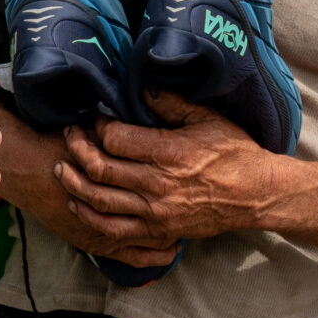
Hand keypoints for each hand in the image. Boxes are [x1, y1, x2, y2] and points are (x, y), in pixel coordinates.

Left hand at [54, 94, 279, 247]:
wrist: (256, 195)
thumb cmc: (234, 152)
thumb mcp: (206, 118)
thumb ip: (169, 102)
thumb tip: (139, 86)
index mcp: (169, 151)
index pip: (114, 139)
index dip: (98, 126)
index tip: (96, 118)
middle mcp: (158, 184)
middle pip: (100, 168)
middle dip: (76, 149)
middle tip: (68, 136)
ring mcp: (156, 211)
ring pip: (99, 200)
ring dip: (74, 183)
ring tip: (61, 168)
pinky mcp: (157, 231)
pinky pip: (113, 230)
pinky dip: (89, 217)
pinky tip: (77, 202)